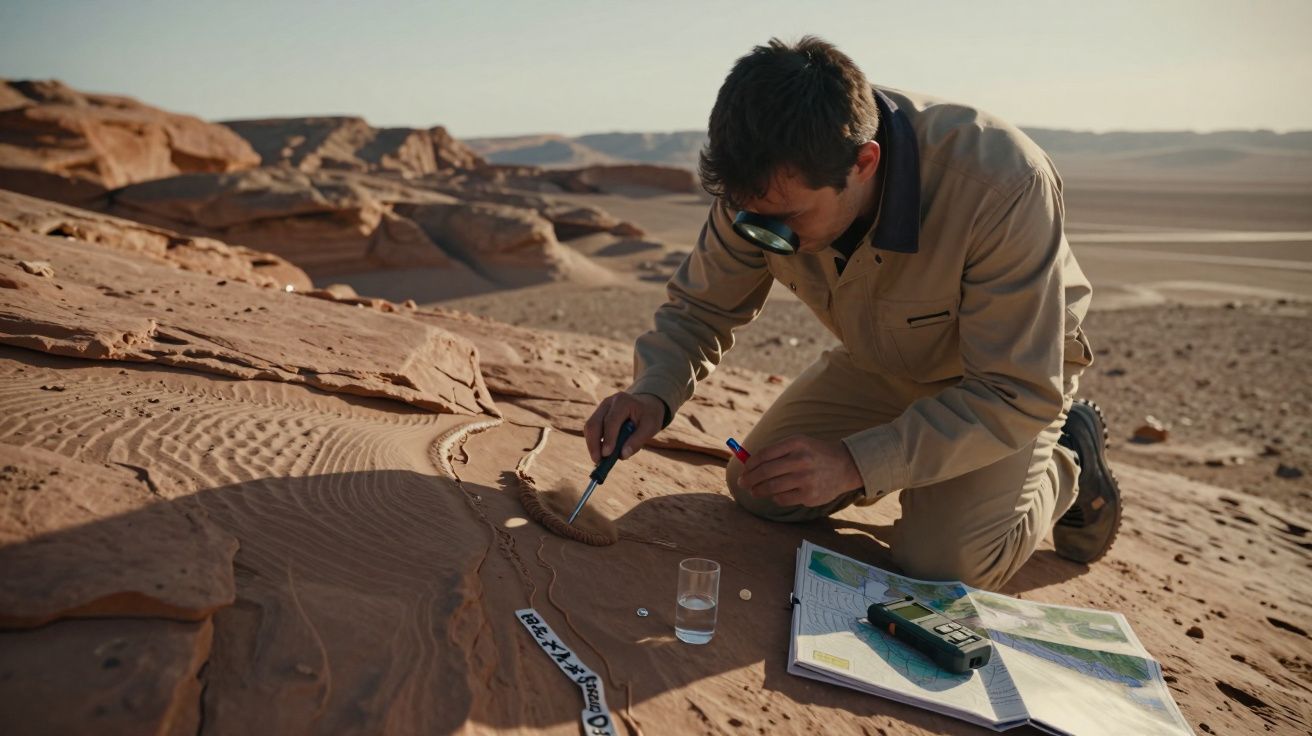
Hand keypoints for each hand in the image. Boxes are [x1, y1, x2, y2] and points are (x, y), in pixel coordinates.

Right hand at [584, 392, 666, 463]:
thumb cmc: (649, 416)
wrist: (646, 404)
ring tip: (599, 460)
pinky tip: (600, 453)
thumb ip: (637, 441)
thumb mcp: (650, 427)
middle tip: (598, 461)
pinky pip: (591, 429)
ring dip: (592, 445)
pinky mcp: (598, 415)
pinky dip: (594, 442)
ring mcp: (601, 408)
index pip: (611, 421)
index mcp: (623, 401)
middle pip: (594, 423)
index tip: (606, 455)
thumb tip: (622, 456)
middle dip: (593, 444)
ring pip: (589, 427)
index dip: (608, 438)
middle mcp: (608, 403)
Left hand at [738, 435, 863, 507]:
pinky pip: (782, 499)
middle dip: (749, 479)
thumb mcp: (798, 444)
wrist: (845, 466)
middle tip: (742, 483)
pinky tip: (775, 495)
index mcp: (796, 443)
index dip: (750, 464)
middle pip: (765, 472)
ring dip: (758, 491)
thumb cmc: (814, 454)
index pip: (764, 454)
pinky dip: (775, 497)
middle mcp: (801, 460)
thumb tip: (748, 464)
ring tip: (754, 491)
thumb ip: (775, 452)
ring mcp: (806, 479)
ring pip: (771, 487)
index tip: (745, 469)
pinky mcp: (810, 495)